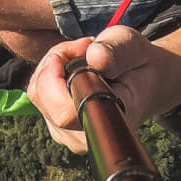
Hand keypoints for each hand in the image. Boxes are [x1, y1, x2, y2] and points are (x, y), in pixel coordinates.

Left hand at [26, 25, 180, 153]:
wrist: (143, 81)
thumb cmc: (137, 64)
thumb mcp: (133, 46)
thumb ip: (116, 50)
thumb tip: (95, 57)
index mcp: (108, 120)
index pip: (65, 113)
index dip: (61, 76)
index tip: (84, 48)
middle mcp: (85, 135)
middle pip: (43, 97)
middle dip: (58, 60)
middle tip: (86, 45)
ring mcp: (68, 134)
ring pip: (37, 92)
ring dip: (54, 64)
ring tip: (83, 52)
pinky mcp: (57, 126)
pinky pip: (38, 93)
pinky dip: (50, 72)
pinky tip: (74, 64)